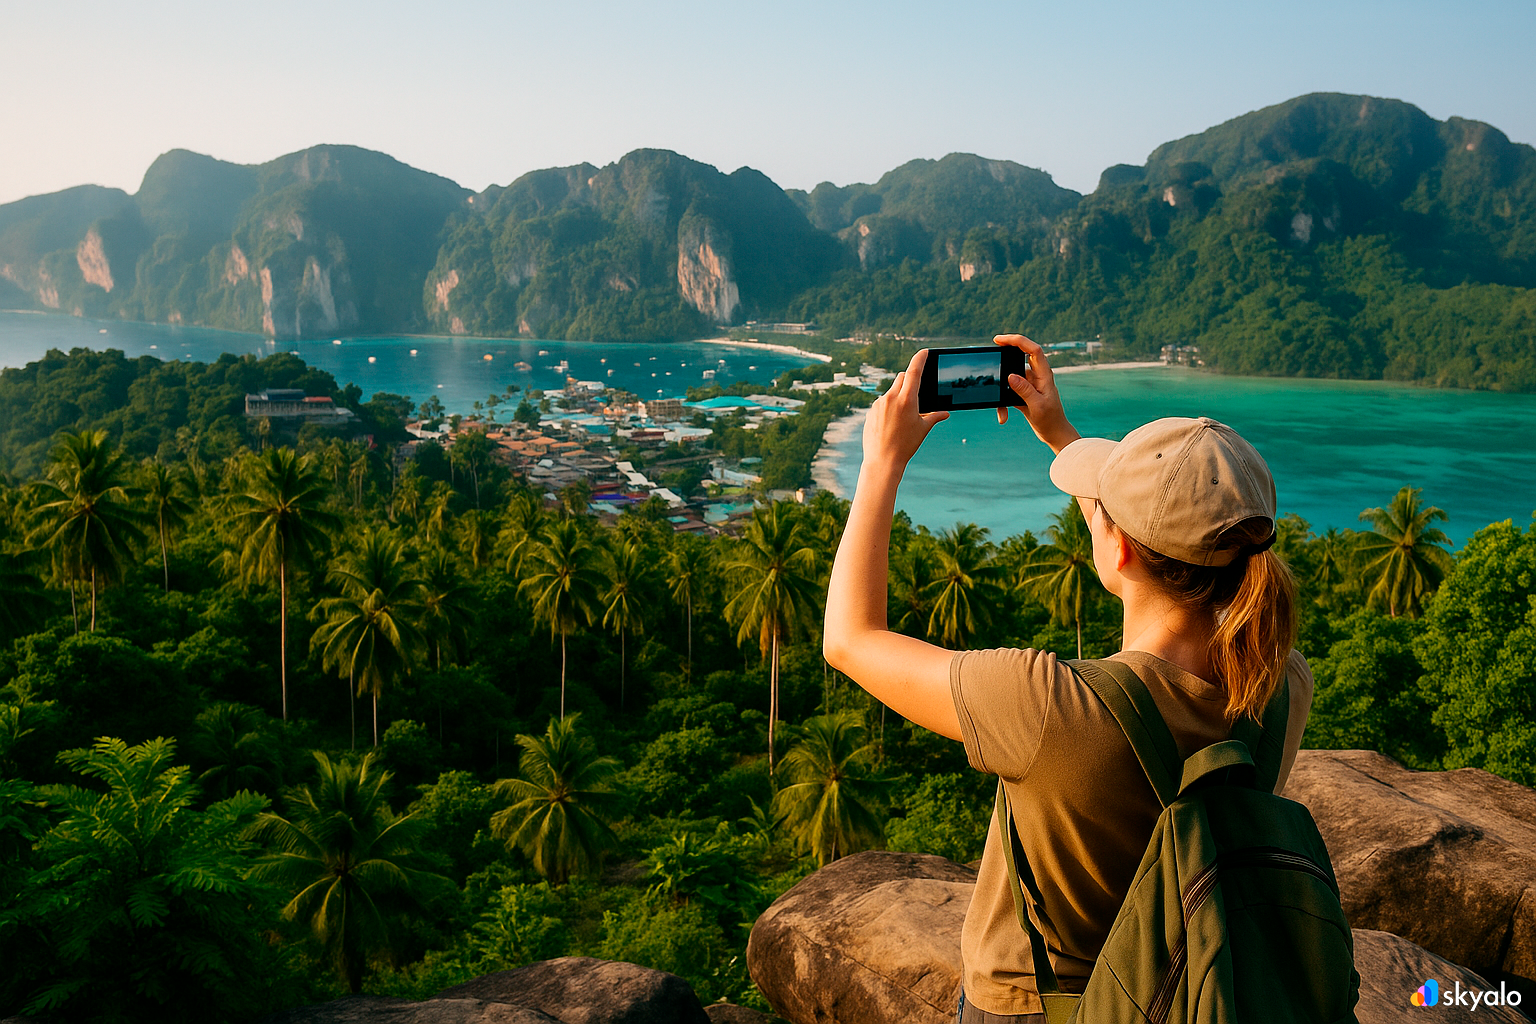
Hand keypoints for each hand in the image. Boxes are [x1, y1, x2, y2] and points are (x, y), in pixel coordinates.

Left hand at [863, 349, 948, 471]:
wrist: (882, 460)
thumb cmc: (905, 445)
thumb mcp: (923, 429)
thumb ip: (934, 416)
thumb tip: (945, 413)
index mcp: (907, 400)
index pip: (914, 371)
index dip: (920, 359)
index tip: (924, 352)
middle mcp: (891, 398)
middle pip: (902, 377)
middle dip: (910, 380)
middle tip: (916, 393)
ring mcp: (879, 403)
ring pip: (891, 390)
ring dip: (898, 394)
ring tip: (903, 415)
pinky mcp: (871, 411)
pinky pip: (882, 401)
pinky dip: (889, 405)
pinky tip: (891, 422)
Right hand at [992, 334, 1080, 453]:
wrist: (1054, 433)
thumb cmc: (1050, 420)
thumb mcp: (1037, 406)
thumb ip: (1024, 390)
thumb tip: (1010, 376)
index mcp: (1044, 375)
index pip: (1033, 350)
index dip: (1017, 340)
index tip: (1000, 340)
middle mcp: (1038, 375)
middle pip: (1021, 355)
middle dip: (1006, 353)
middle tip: (993, 350)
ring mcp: (1030, 383)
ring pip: (1012, 376)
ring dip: (1002, 388)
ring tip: (1001, 410)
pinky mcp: (1024, 392)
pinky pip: (1009, 391)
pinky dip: (1003, 403)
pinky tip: (1003, 416)